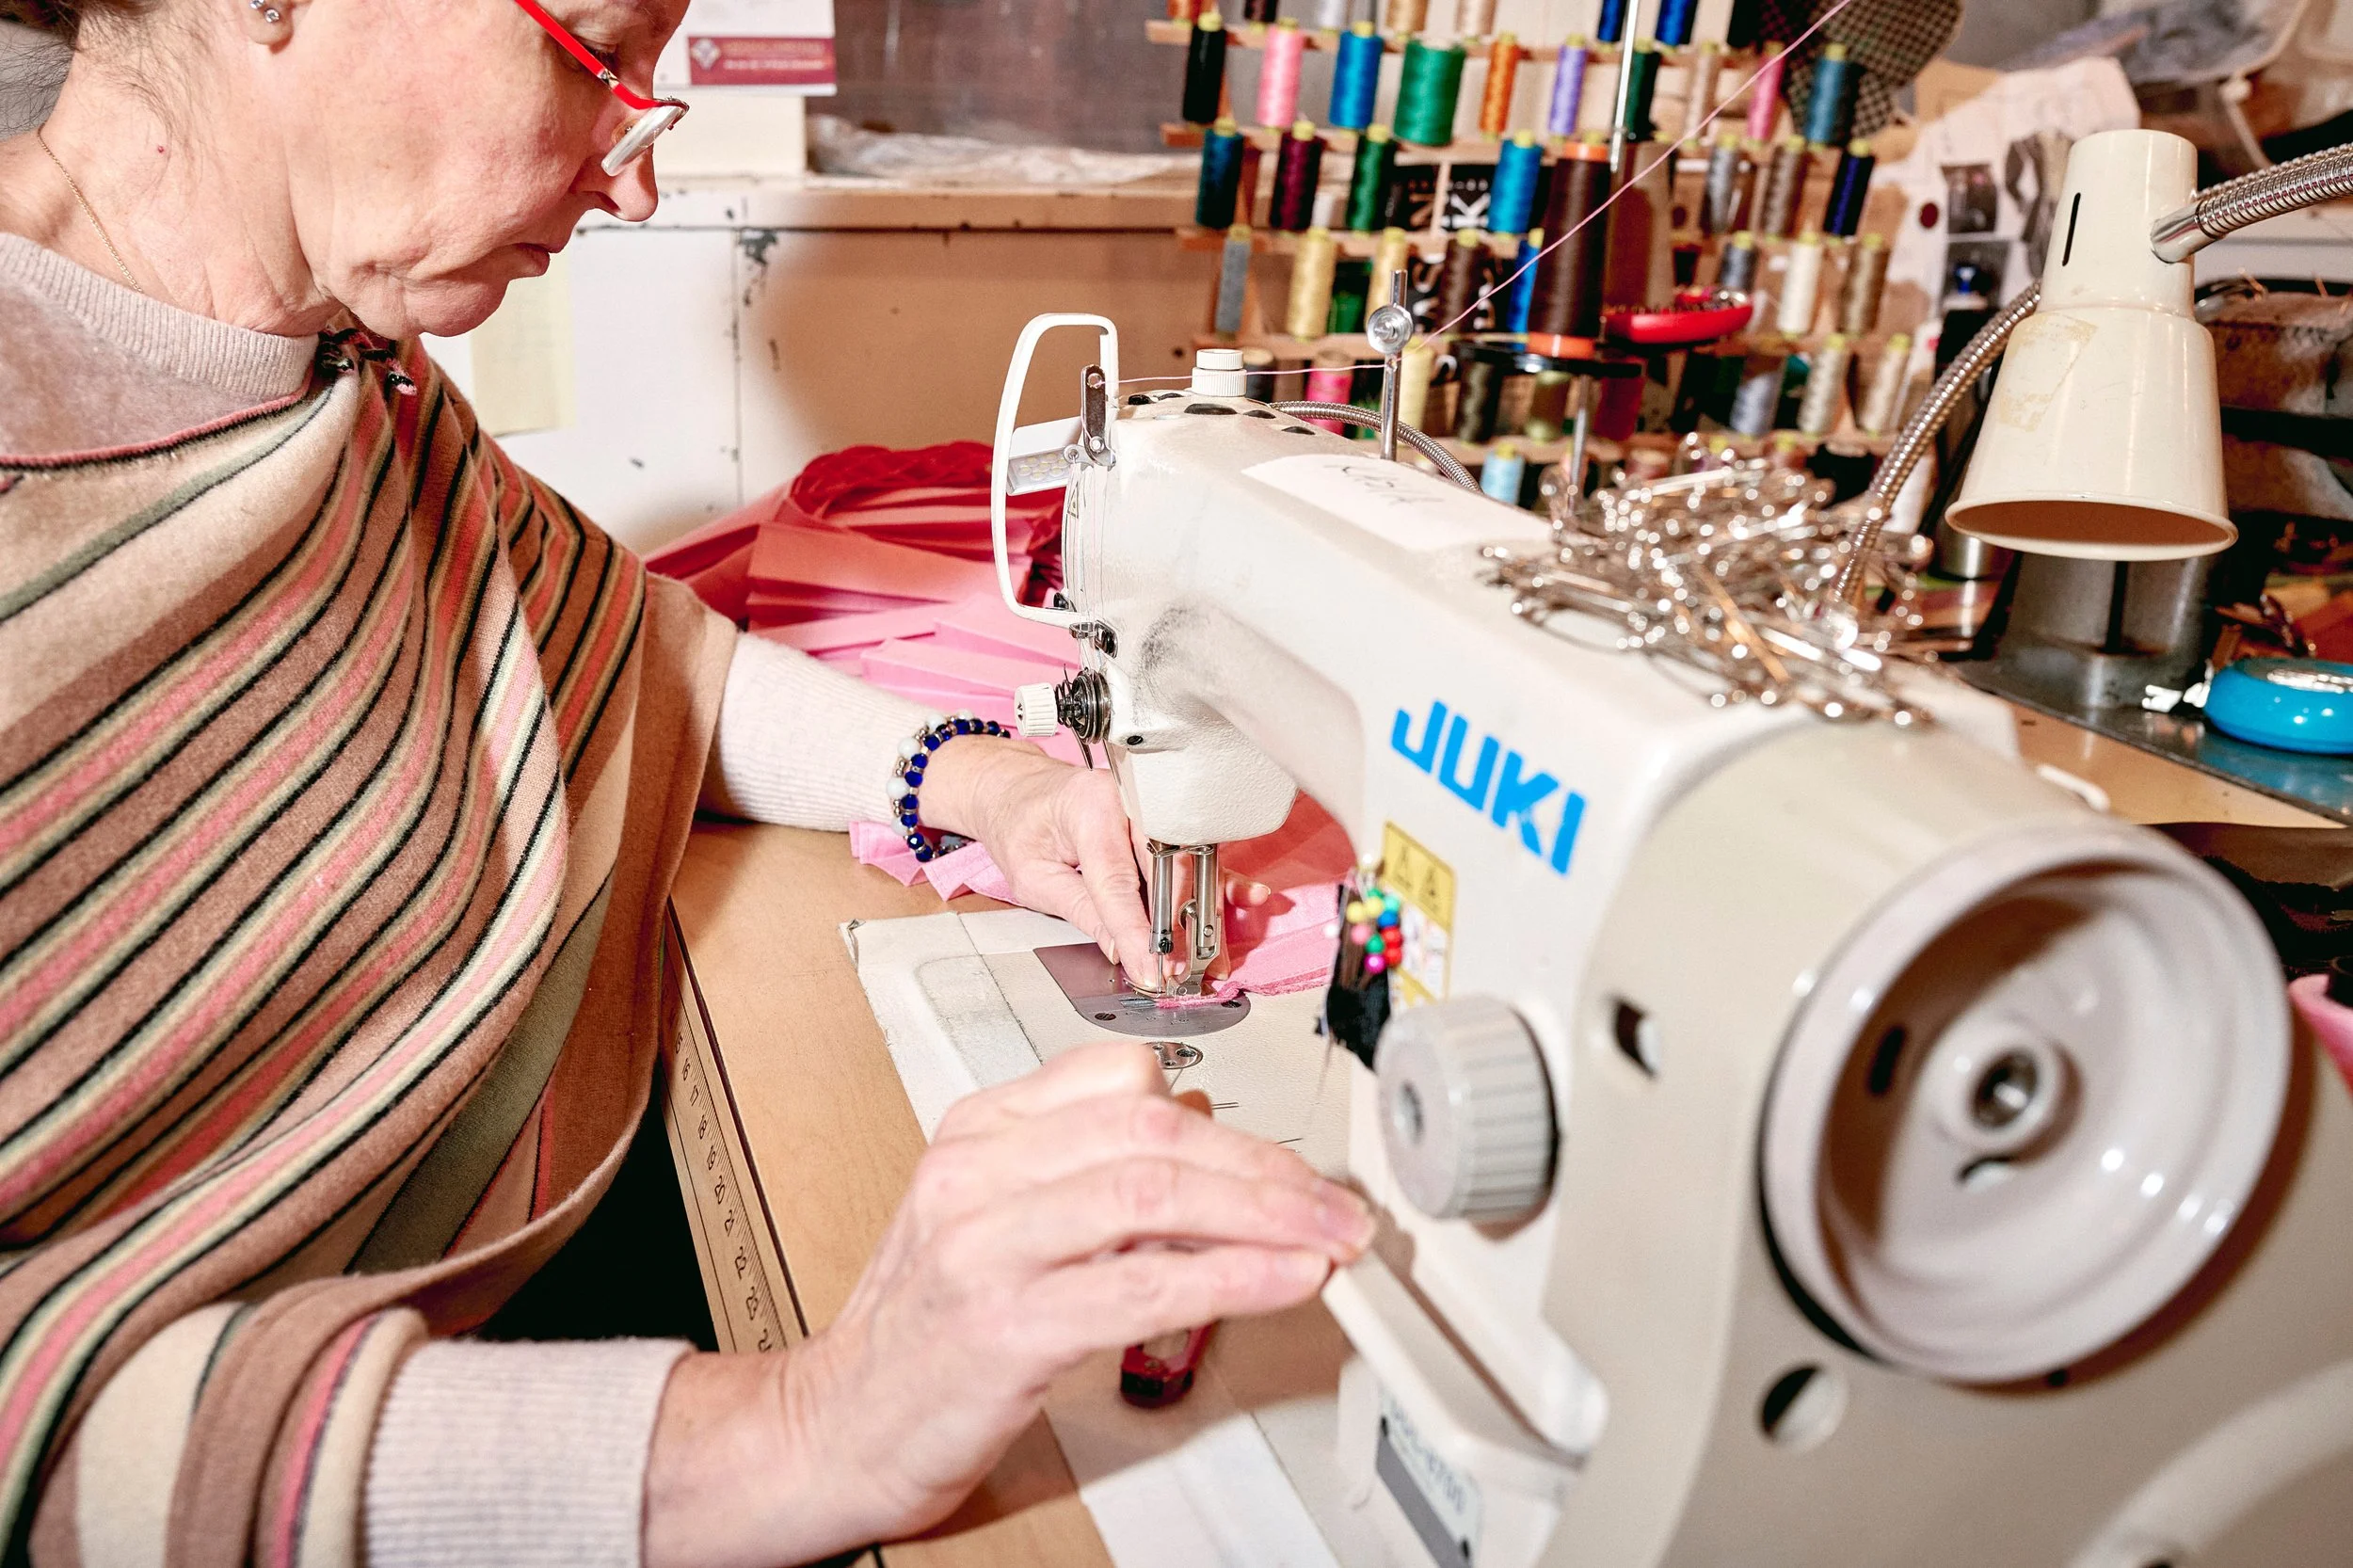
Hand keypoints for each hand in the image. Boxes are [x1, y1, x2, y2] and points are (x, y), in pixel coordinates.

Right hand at [643, 1043, 1371, 1567]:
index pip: (1121, 1081)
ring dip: (1266, 1215)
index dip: (1225, 1119)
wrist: (836, 1426)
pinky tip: (1281, 1283)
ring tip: (1328, 1241)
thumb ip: (1090, 1176)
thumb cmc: (925, 1329)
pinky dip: (1230, 1276)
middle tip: (1335, 1205)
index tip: (1286, 1163)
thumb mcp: (998, 1220)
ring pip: (1153, 1191)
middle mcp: (977, 1172)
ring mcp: (984, 1245)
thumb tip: (1208, 1147)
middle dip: (1267, 1167)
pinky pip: (1140, 1284)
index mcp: (979, 1130)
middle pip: (1152, 1131)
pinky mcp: (1002, 1326)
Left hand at [914, 736, 1267, 987]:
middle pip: (1168, 867)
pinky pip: (1193, 853)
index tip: (1150, 969)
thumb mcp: (1035, 877)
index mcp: (1088, 809)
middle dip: (1179, 926)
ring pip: (1189, 863)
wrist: (1016, 788)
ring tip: (1213, 955)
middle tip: (1184, 969)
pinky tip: (1245, 899)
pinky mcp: (1161, 819)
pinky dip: (1215, 884)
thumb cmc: (1020, 823)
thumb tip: (1124, 952)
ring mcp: (1150, 806)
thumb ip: (1084, 913)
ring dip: (1203, 913)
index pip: (1119, 881)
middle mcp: (1127, 801)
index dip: (1137, 932)